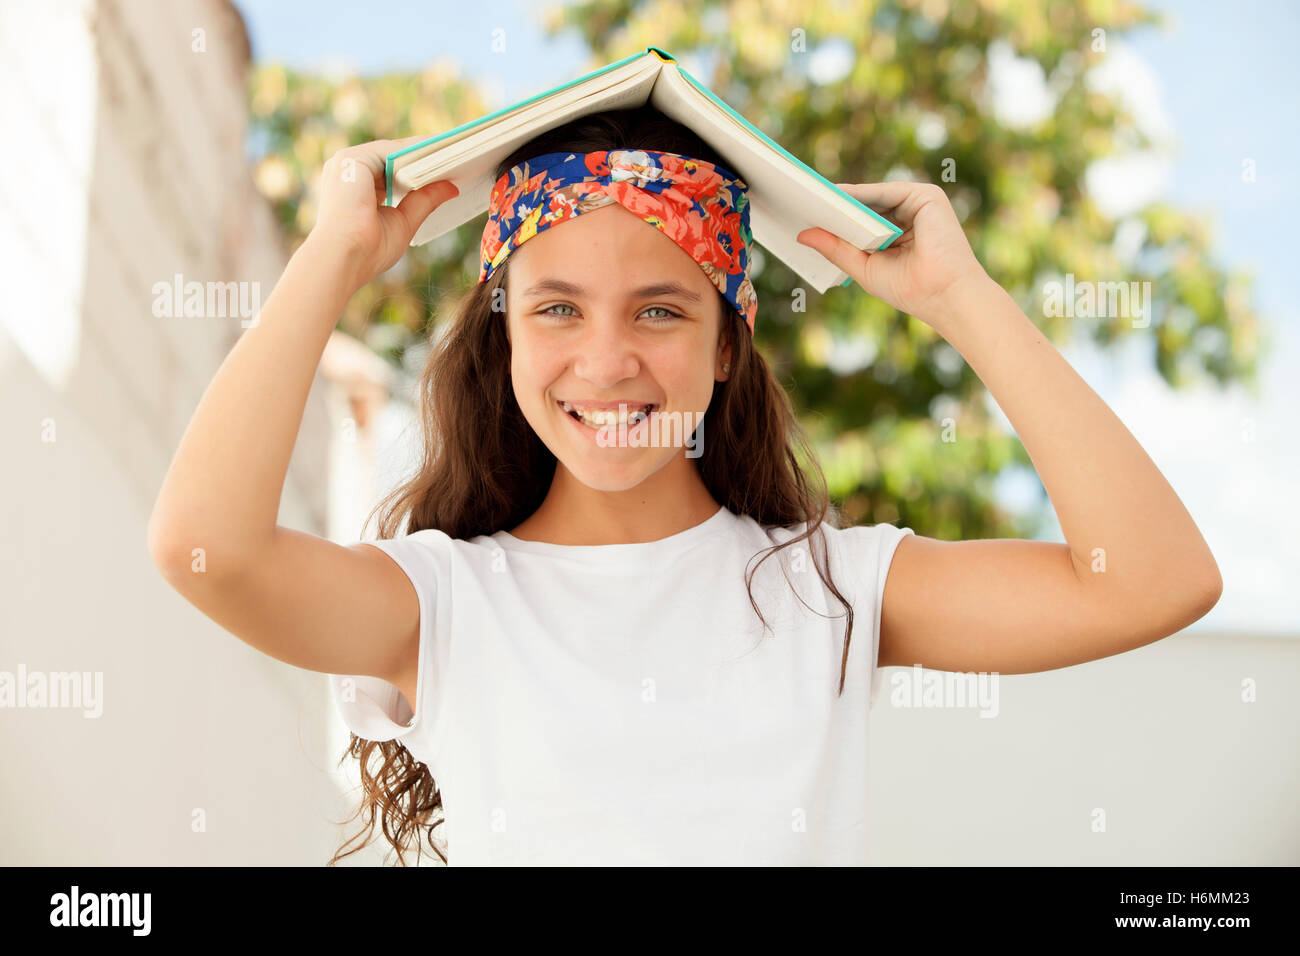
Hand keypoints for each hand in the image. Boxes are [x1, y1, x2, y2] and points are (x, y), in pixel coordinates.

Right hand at [307, 136, 458, 289]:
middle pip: (392, 157)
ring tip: (453, 150)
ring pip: (393, 151)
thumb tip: (452, 187)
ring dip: (423, 150)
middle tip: (456, 153)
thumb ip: (425, 201)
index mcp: (354, 186)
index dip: (418, 168)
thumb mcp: (404, 221)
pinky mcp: (353, 159)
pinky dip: (415, 151)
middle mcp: (347, 170)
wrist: (343, 259)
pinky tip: (437, 153)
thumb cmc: (367, 250)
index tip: (446, 165)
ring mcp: (347, 162)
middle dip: (423, 156)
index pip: (390, 170)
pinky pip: (391, 150)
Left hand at [796, 182, 990, 329]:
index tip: (800, 213)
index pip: (859, 219)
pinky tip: (835, 196)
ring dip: (842, 196)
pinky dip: (860, 193)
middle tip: (797, 200)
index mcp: (896, 234)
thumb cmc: (911, 289)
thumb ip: (835, 248)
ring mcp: (918, 204)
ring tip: (810, 196)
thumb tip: (802, 234)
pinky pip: (884, 191)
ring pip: (872, 195)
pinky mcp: (926, 196)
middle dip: (833, 204)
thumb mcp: (863, 267)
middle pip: (863, 204)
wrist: (946, 296)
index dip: (832, 216)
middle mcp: (908, 216)